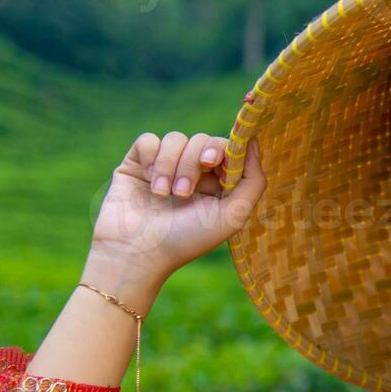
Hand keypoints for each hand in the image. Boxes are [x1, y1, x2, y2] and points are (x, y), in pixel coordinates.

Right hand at [90, 131, 266, 281]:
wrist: (137, 252)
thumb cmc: (187, 239)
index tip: (212, 161)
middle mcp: (192, 173)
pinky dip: (151, 158)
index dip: (221, 149)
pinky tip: (148, 181)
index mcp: (216, 183)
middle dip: (193, 162)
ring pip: (175, 139)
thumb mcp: (232, 216)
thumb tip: (254, 140)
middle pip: (201, 140)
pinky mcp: (137, 163)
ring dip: (170, 166)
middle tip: (183, 192)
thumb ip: (253, 180)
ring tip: (163, 194)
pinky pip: (148, 140)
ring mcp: (164, 166)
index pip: (226, 148)